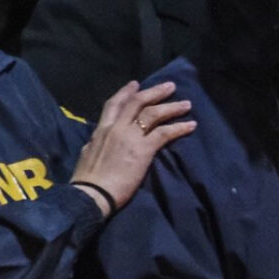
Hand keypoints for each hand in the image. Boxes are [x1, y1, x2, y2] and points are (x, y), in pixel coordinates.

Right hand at [71, 81, 194, 214]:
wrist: (92, 194)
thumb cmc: (88, 180)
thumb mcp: (87, 153)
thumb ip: (97, 142)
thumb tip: (97, 139)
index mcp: (101, 129)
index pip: (114, 104)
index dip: (125, 92)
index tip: (135, 84)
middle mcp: (116, 128)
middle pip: (137, 102)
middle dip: (154, 92)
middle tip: (170, 86)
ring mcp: (130, 137)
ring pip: (152, 113)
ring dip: (171, 107)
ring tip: (186, 104)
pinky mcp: (143, 150)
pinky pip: (164, 133)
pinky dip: (179, 127)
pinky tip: (191, 125)